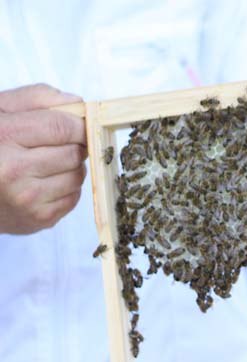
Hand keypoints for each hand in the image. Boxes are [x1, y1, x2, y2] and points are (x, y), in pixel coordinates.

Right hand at [0, 84, 86, 233]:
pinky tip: (45, 182)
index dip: (78, 124)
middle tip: (60, 144)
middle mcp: (12, 170)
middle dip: (75, 145)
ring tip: (48, 163)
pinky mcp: (38, 218)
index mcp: (3, 136)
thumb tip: (78, 104)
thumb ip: (37, 98)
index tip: (78, 124)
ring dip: (71, 167)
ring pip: (78, 175)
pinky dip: (66, 187)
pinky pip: (74, 197)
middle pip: (74, 152)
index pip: (62, 127)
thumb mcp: (0, 110)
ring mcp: (27, 198)